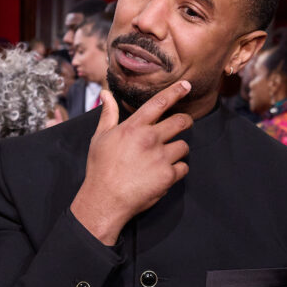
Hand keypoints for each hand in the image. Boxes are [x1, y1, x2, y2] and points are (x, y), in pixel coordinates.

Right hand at [69, 81, 194, 244]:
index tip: (186, 86)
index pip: (159, 102)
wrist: (105, 200)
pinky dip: (177, 171)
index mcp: (134, 127)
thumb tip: (106, 94)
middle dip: (185, 122)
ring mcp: (160, 157)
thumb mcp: (100, 138)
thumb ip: (108, 114)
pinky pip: (183, 167)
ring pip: (184, 146)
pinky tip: (163, 174)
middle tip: (182, 125)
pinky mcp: (168, 176)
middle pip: (181, 122)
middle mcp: (149, 139)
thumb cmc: (100, 169)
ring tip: (164, 158)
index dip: (175, 92)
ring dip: (178, 150)